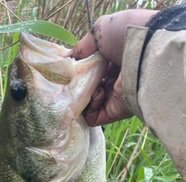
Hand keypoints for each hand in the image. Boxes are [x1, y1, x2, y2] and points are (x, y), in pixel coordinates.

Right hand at [68, 9, 156, 125]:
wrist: (146, 51)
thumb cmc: (126, 36)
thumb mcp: (99, 32)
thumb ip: (81, 48)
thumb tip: (65, 59)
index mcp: (114, 62)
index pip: (92, 71)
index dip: (79, 72)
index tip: (70, 70)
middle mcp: (115, 81)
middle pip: (89, 89)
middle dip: (78, 86)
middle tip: (71, 81)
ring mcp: (115, 98)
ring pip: (89, 105)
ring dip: (82, 98)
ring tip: (84, 86)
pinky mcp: (116, 112)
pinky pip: (94, 118)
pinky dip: (87, 110)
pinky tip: (92, 96)